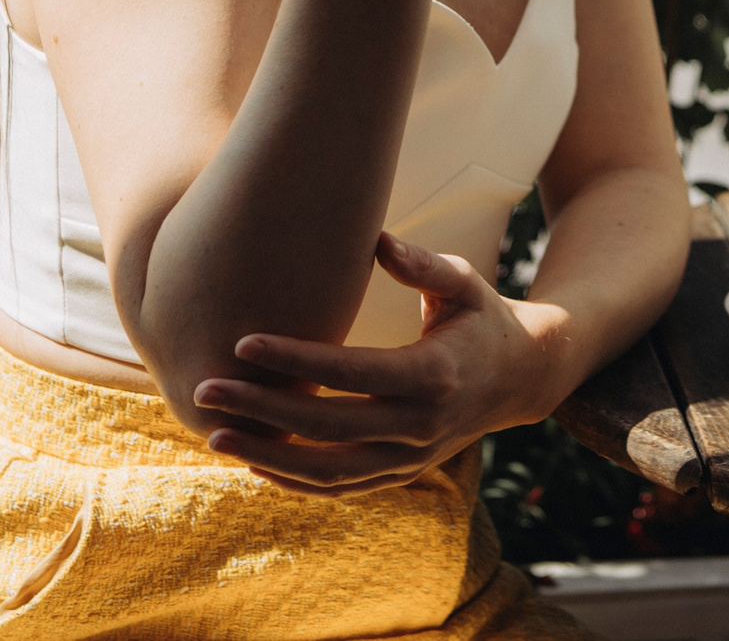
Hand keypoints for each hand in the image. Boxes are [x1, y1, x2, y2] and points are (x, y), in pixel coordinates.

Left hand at [191, 232, 564, 495]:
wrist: (522, 377)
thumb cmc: (481, 317)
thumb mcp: (463, 283)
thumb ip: (422, 264)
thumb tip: (377, 240)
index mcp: (434, 374)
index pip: (351, 372)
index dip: (295, 359)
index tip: (243, 341)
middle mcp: (421, 424)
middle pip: (329, 427)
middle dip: (262, 410)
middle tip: (206, 388)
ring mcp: (412, 457)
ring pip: (330, 472)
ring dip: (268, 457)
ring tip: (215, 435)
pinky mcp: (403, 473)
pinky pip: (342, 488)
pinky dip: (296, 482)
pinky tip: (254, 463)